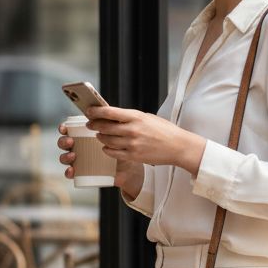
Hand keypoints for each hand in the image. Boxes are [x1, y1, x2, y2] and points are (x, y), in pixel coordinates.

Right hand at [54, 128, 156, 198]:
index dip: (63, 128)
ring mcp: (80, 160)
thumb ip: (110, 121)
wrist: (130, 166)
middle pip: (64, 142)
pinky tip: (72, 170)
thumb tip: (104, 108)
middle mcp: (79, 147)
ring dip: (65, 156)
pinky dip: (69, 172)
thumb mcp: (118, 131)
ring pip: (65, 158)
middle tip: (71, 141)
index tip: (64, 128)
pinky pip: (71, 173)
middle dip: (63, 142)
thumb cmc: (122, 145)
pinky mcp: (84, 172)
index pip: (69, 129)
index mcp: (84, 134)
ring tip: (73, 156)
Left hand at [84, 105, 205, 175]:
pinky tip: (106, 146)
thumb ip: (129, 117)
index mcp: (136, 117)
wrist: (178, 146)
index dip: (96, 111)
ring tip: (99, 134)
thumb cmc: (164, 130)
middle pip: (104, 127)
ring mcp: (132, 144)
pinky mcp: (133, 156)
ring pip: (106, 140)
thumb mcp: (147, 118)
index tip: (89, 111)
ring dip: (100, 137)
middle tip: (90, 124)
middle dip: (94, 125)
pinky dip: (106, 149)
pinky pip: (112, 152)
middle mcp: (132, 130)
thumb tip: (111, 115)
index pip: (109, 112)